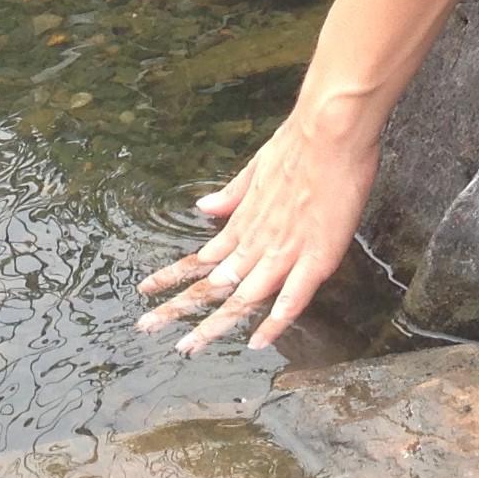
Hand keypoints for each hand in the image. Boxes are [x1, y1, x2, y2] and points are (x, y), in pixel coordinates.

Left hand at [135, 105, 380, 354]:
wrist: (332, 131)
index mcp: (244, 221)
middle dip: (180, 308)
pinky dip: (274, 322)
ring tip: (187, 346)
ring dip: (214, 323)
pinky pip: (292, 297)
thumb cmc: (299, 144)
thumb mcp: (256, 166)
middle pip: (214, 284)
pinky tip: (257, 343)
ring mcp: (285, 251)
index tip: (146, 291)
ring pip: (243, 297)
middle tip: (147, 327)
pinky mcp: (317, 257)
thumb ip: (231, 194)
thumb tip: (203, 208)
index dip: (173, 277)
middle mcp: (258, 241)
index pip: (202, 258)